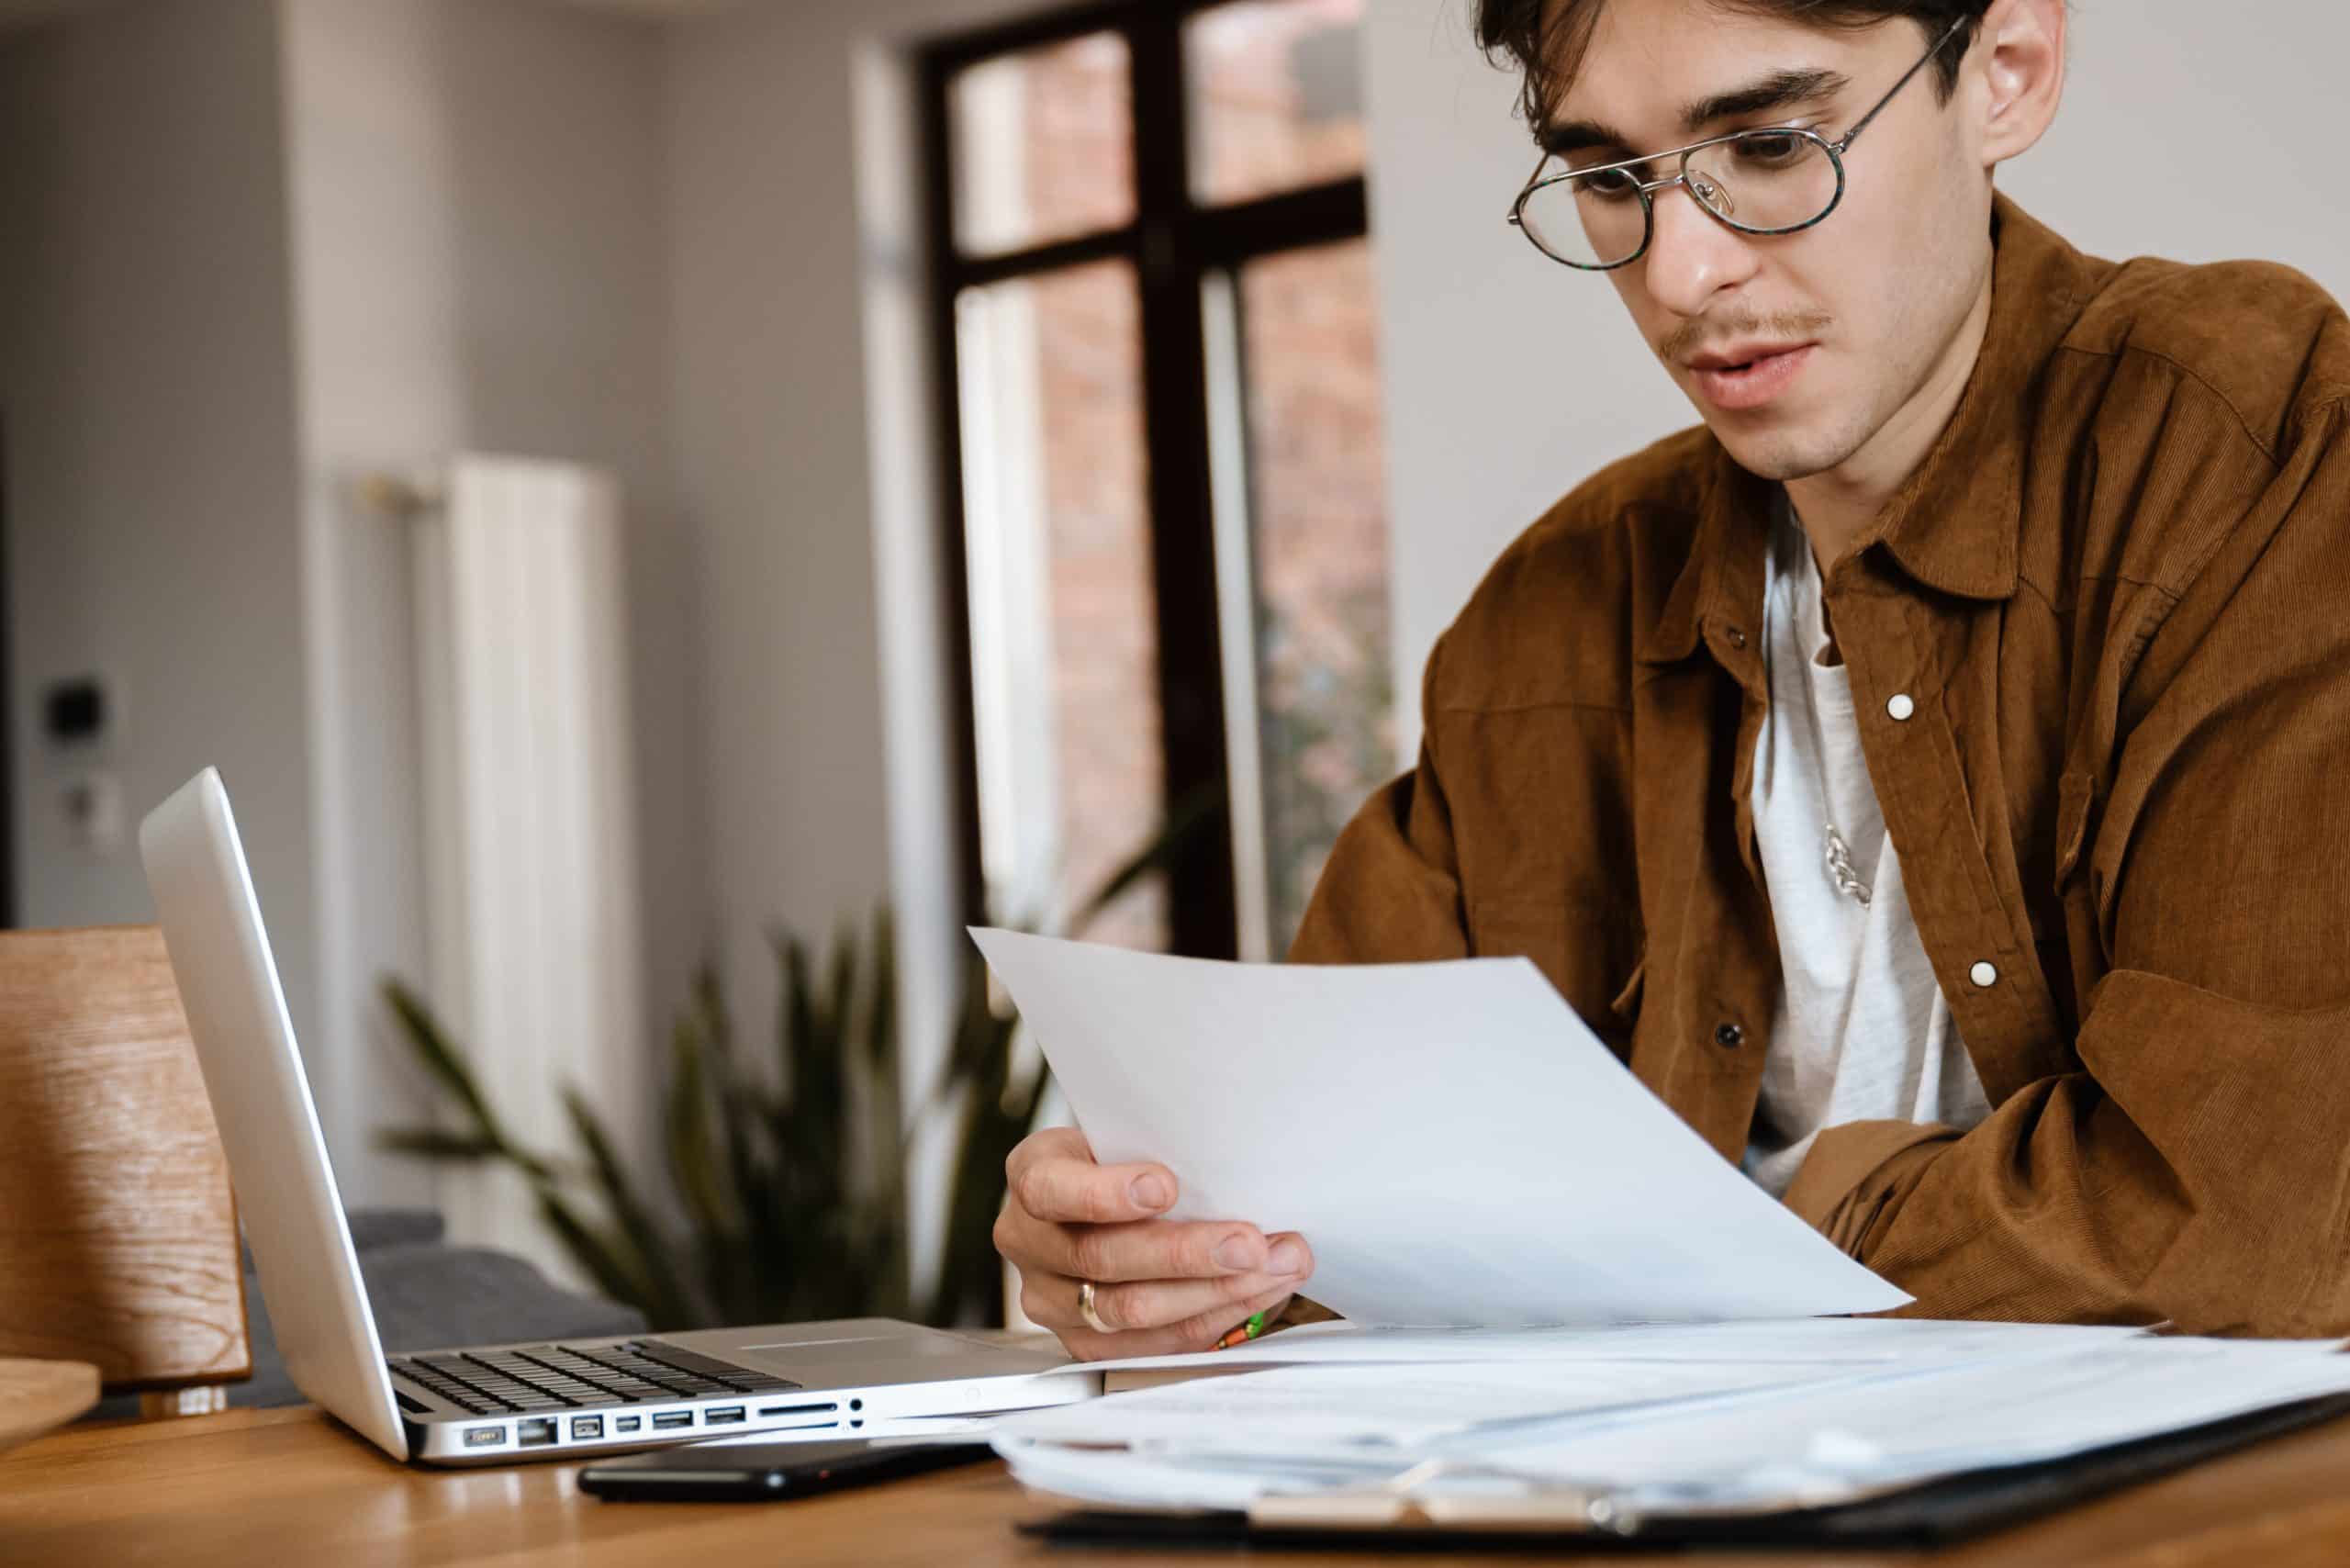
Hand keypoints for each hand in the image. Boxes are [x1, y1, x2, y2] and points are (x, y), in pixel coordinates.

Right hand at [995, 1126, 1313, 1359]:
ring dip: (1216, 1290)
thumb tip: (1236, 1167)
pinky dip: (1216, 1316)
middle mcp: (1029, 1242)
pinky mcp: (1087, 1345)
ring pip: (1132, 1310)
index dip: (1107, 1194)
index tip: (1166, 1187)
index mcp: (1033, 1175)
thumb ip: (1159, 1150)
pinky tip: (1257, 1291)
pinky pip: (1156, 1343)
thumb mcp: (1128, 1136)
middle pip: (1101, 1258)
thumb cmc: (1127, 1160)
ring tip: (1274, 1266)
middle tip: (1249, 1243)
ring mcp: (1052, 1302)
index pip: (1051, 1189)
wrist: (1110, 1202)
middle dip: (1186, 1253)